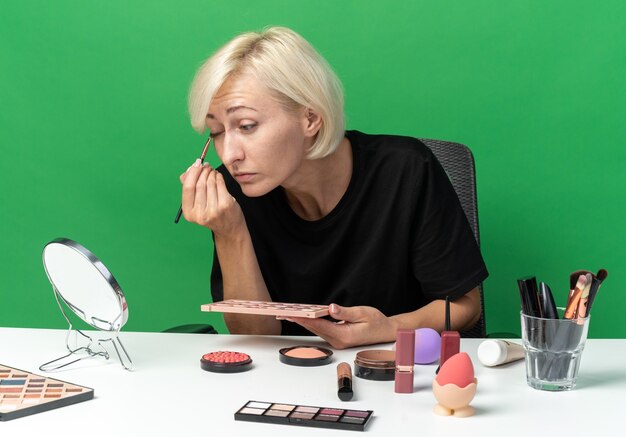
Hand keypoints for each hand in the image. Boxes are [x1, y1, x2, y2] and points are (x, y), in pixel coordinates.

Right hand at [179, 161, 244, 235]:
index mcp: (189, 213)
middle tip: (206, 166)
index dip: (192, 173)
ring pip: (210, 183)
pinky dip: (219, 177)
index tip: (196, 163)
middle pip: (199, 184)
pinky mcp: (225, 205)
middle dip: (203, 171)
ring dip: (211, 173)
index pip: (188, 188)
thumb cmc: (211, 213)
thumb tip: (188, 171)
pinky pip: (220, 184)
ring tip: (212, 171)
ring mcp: (213, 210)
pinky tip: (218, 176)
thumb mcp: (197, 204)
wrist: (229, 228)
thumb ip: (189, 188)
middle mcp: (200, 214)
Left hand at [283, 304, 397, 348]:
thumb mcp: (362, 313)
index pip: (320, 325)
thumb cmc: (377, 322)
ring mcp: (338, 341)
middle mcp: (339, 341)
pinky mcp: (338, 339)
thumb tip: (330, 308)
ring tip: (291, 314)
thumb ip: (345, 312)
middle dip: (300, 320)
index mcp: (344, 335)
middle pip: (315, 329)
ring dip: (305, 322)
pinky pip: (323, 330)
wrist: (386, 332)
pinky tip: (306, 317)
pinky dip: (313, 323)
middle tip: (285, 313)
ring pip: (317, 330)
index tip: (293, 314)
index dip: (305, 319)